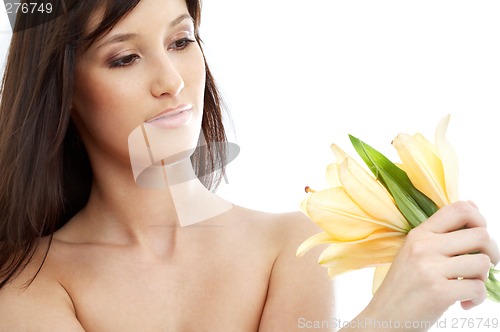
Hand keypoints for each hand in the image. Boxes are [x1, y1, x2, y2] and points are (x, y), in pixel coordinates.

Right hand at [363, 201, 498, 329]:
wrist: (383, 318)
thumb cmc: (403, 287)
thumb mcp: (413, 253)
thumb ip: (439, 234)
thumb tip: (473, 206)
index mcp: (419, 234)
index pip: (459, 209)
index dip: (480, 219)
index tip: (479, 237)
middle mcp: (424, 246)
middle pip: (481, 234)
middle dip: (491, 252)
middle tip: (481, 267)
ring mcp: (430, 269)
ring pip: (482, 262)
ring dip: (482, 279)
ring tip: (467, 287)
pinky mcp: (438, 292)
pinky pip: (478, 288)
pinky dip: (477, 299)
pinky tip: (464, 304)